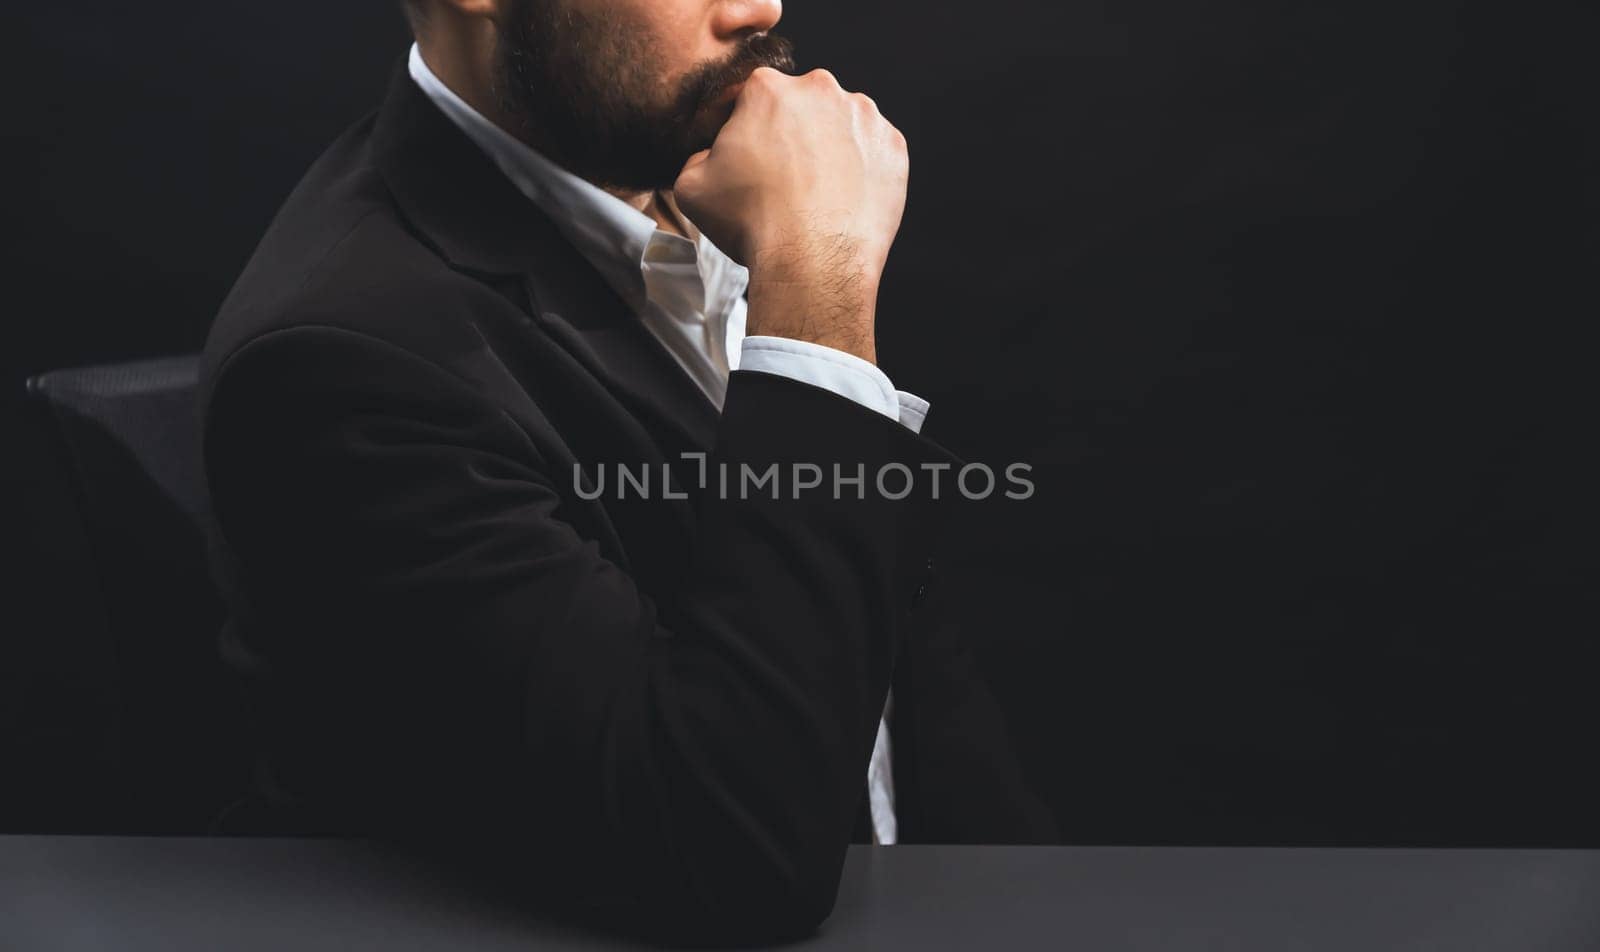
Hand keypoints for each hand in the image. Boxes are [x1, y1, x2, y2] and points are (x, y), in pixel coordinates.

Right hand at [673, 67, 908, 362]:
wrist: (814, 262)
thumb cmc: (754, 223)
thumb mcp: (692, 186)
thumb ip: (697, 157)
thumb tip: (712, 156)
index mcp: (768, 89)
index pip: (749, 99)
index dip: (743, 130)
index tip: (746, 159)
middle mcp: (821, 89)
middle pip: (799, 107)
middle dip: (789, 135)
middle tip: (781, 179)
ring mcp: (863, 117)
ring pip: (839, 125)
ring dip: (828, 148)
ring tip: (815, 192)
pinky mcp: (893, 147)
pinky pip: (872, 150)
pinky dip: (861, 169)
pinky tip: (842, 198)